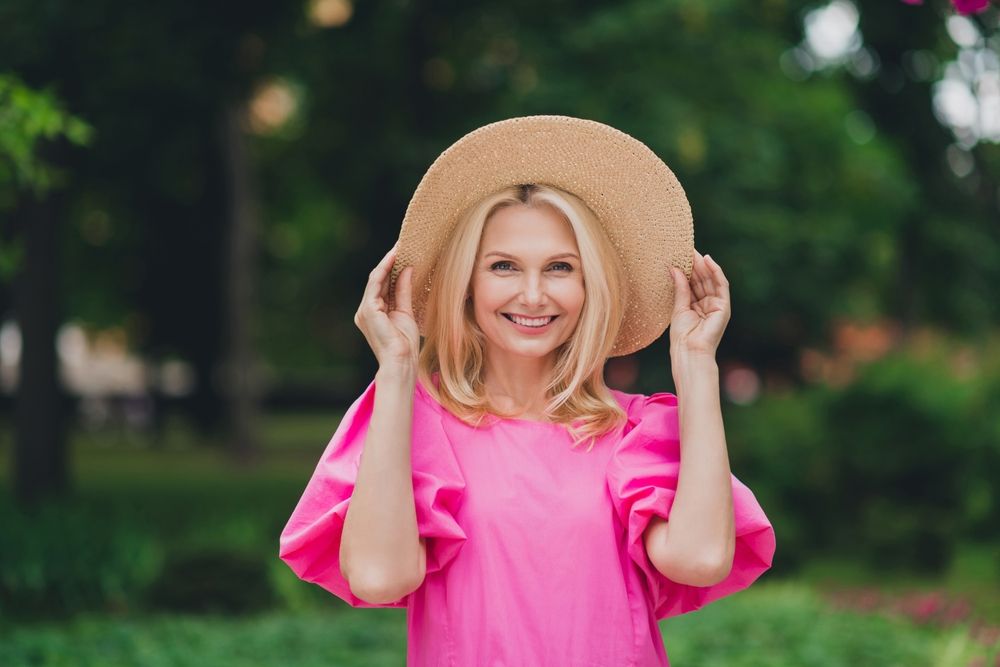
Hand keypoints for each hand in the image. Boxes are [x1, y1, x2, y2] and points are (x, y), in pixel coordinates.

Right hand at [354, 242, 419, 368]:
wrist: (401, 361)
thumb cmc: (405, 344)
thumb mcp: (406, 311)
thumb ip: (404, 291)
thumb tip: (407, 269)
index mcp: (374, 312)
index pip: (383, 285)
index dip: (392, 269)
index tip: (404, 253)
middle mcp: (366, 310)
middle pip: (378, 280)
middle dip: (390, 262)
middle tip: (403, 244)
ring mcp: (365, 310)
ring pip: (375, 279)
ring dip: (387, 262)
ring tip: (399, 247)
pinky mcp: (368, 310)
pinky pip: (375, 284)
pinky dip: (385, 269)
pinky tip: (394, 258)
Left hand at [669, 249, 730, 357]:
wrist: (690, 351)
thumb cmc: (682, 335)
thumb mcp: (678, 307)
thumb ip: (680, 288)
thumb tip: (674, 268)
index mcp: (695, 306)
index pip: (692, 283)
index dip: (687, 269)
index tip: (679, 254)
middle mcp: (707, 304)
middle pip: (702, 280)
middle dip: (695, 264)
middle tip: (685, 248)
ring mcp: (717, 305)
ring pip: (710, 280)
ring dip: (703, 265)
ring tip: (693, 251)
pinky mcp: (724, 307)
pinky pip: (721, 285)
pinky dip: (715, 272)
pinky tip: (708, 260)